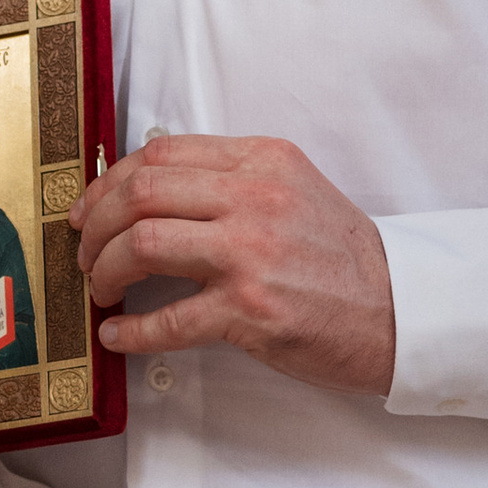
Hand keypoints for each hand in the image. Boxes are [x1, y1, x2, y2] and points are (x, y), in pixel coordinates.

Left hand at [72, 136, 395, 396]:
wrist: (402, 310)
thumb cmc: (344, 259)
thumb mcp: (295, 189)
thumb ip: (234, 180)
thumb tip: (154, 190)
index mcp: (262, 161)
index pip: (162, 153)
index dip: (109, 181)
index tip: (90, 208)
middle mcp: (254, 197)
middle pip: (140, 193)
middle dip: (96, 225)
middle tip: (85, 252)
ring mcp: (251, 253)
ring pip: (142, 243)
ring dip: (104, 269)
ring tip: (100, 289)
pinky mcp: (251, 309)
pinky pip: (168, 318)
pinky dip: (131, 329)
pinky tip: (117, 334)